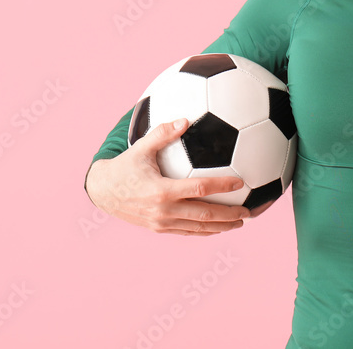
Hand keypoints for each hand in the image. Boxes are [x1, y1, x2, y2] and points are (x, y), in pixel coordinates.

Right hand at [85, 118, 273, 235]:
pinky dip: (204, 231)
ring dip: (221, 227)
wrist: (102, 192)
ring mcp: (161, 223)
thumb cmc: (124, 166)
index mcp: (162, 191)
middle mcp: (163, 211)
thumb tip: (185, 120)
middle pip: (204, 215)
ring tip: (240, 222)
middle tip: (249, 211)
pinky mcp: (159, 229)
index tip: (240, 182)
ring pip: (198, 228)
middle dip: (229, 215)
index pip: (199, 189)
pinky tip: (218, 227)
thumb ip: (163, 133)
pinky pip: (187, 232)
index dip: (221, 185)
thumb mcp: (140, 147)